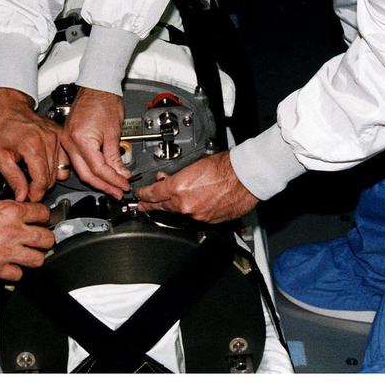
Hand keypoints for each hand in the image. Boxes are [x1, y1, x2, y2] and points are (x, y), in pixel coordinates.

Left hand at [0, 87, 63, 200]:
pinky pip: (65, 159)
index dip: (35, 193)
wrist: (9, 107)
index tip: (29, 197)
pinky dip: (56, 166)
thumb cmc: (1, 126)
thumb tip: (22, 195)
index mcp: (33, 145)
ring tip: (34, 176)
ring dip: (48, 177)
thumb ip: (12, 178)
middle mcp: (48, 140)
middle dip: (40, 187)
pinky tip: (43, 166)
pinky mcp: (60, 135)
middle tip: (28, 188)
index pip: (42, 180)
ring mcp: (56, 137)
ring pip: (60, 170)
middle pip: (52, 177)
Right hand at [0, 195, 54, 280]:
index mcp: (10, 212)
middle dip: (46, 238)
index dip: (45, 217)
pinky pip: (17, 275)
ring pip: (38, 259)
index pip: (43, 214)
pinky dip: (16, 271)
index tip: (43, 220)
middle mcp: (11, 232)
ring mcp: (4, 253)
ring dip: (35, 256)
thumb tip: (18, 212)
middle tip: (42, 238)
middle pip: (47, 239)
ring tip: (30, 253)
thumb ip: (7, 209)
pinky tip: (11, 265)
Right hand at [60, 86, 130, 197]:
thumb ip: (116, 157)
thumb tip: (121, 174)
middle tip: (118, 192)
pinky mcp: (68, 139)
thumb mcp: (114, 132)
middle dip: (104, 186)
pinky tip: (100, 174)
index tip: (123, 186)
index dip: (113, 180)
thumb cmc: (104, 101)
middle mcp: (69, 142)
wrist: (96, 86)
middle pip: (86, 174)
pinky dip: (90, 169)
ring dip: (97, 180)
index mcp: (80, 139)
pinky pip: (77, 161)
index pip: (99, 169)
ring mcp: (66, 141)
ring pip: (81, 170)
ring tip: (112, 186)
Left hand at [134, 152, 257, 223]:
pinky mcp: (209, 221)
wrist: (246, 176)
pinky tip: (197, 204)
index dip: (143, 195)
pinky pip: (196, 217)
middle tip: (142, 206)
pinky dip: (194, 210)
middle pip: (162, 207)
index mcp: (179, 188)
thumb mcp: (195, 164)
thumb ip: (178, 175)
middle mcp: (186, 204)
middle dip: (151, 206)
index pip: (153, 194)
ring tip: (173, 201)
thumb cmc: (226, 166)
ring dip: (175, 207)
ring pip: (180, 212)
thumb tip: (168, 178)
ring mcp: (197, 215)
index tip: (139, 196)